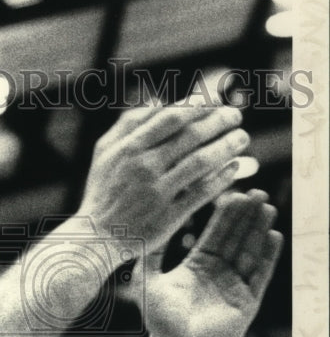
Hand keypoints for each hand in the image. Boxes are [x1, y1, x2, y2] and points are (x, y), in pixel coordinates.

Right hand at [79, 102, 252, 257]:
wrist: (95, 236)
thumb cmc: (102, 191)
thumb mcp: (104, 152)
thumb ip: (128, 124)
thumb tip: (158, 100)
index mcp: (128, 148)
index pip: (172, 117)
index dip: (199, 105)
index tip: (217, 99)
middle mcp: (143, 168)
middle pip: (191, 136)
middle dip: (219, 121)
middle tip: (236, 114)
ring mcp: (157, 193)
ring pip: (201, 162)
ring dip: (227, 146)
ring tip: (242, 138)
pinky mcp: (168, 217)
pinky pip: (202, 192)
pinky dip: (221, 178)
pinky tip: (234, 167)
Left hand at [142, 189, 282, 336]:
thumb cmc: (159, 320)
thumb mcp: (147, 280)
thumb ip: (150, 254)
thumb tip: (146, 226)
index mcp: (198, 266)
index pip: (215, 234)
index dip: (225, 214)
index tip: (234, 192)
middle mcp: (219, 274)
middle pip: (236, 238)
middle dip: (246, 216)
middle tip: (257, 192)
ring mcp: (234, 287)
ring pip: (251, 252)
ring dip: (259, 230)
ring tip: (267, 207)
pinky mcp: (247, 302)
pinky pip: (260, 275)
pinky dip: (268, 256)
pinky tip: (274, 236)